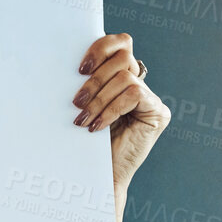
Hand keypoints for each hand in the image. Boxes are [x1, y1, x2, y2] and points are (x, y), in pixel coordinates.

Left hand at [71, 33, 169, 194]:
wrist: (98, 177)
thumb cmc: (84, 144)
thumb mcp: (81, 107)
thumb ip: (83, 84)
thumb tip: (64, 64)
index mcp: (119, 76)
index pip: (119, 43)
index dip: (101, 48)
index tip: (79, 68)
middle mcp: (138, 83)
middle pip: (122, 57)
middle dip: (95, 79)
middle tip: (76, 102)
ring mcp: (150, 97)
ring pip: (125, 78)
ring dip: (99, 99)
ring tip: (83, 119)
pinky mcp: (157, 112)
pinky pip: (134, 95)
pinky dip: (111, 109)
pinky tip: (97, 126)